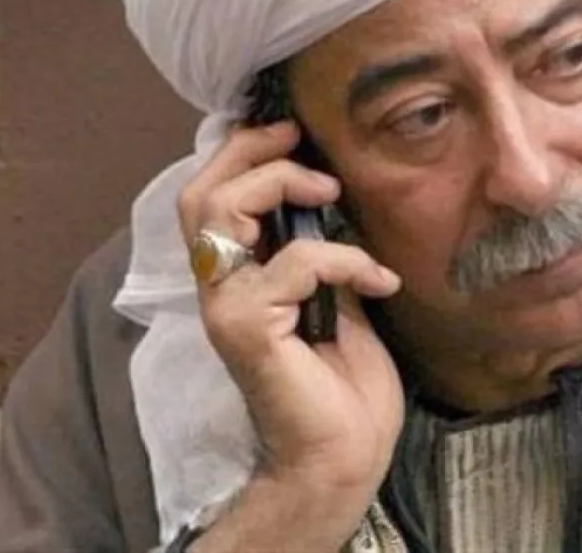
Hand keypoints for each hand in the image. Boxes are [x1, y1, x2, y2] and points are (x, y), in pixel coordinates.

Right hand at [177, 121, 403, 550]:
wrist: (345, 450)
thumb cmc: (344, 381)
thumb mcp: (337, 295)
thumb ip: (320, 249)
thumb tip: (332, 193)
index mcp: (239, 276)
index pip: (210, 196)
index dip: (241, 153)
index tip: (293, 131)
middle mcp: (220, 288)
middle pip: (199, 194)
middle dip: (248, 152)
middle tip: (299, 141)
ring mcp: (226, 307)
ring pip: (219, 212)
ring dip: (280, 184)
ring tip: (332, 192)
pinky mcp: (246, 328)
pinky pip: (294, 263)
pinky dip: (345, 259)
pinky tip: (382, 281)